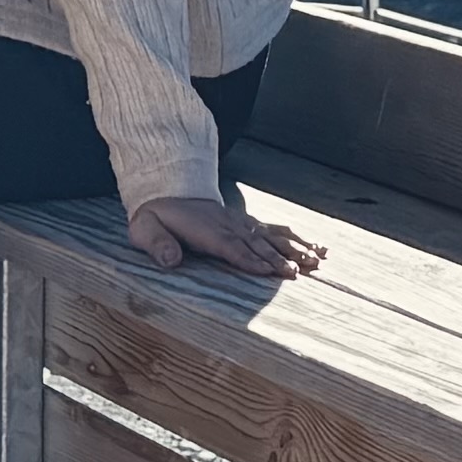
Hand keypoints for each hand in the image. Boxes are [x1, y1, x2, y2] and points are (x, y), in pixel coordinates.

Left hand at [127, 190, 324, 280]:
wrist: (167, 189)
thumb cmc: (155, 216)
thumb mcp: (144, 229)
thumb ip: (157, 244)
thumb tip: (169, 261)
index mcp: (205, 230)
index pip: (231, 247)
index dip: (250, 259)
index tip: (269, 271)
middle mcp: (228, 225)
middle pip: (258, 243)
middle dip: (279, 258)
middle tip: (300, 272)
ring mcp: (240, 223)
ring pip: (271, 236)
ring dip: (295, 248)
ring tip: (317, 260)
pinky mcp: (246, 223)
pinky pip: (274, 230)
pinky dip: (296, 238)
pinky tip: (315, 246)